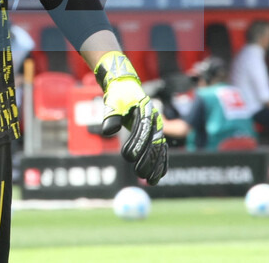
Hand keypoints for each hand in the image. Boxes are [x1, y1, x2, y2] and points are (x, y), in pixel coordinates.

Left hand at [94, 52, 167, 183]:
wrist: (126, 87)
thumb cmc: (118, 95)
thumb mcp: (113, 101)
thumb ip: (111, 116)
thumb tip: (107, 131)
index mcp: (146, 109)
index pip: (143, 129)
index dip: (137, 143)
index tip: (128, 157)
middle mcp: (155, 119)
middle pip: (155, 142)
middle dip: (148, 159)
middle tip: (139, 173)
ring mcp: (157, 126)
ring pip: (160, 149)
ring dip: (156, 166)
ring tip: (150, 181)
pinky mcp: (156, 133)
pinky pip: (161, 150)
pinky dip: (161, 163)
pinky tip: (158, 176)